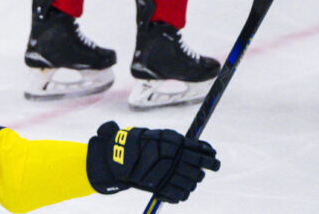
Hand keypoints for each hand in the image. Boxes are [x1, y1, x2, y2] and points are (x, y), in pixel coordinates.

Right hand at [87, 121, 218, 202]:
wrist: (117, 157)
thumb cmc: (139, 143)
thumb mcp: (160, 136)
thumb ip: (182, 142)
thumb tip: (206, 148)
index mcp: (176, 144)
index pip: (203, 153)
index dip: (211, 159)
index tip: (214, 161)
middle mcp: (175, 160)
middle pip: (199, 171)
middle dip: (199, 172)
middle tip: (196, 171)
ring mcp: (169, 175)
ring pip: (191, 184)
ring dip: (189, 182)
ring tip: (182, 179)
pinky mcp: (162, 188)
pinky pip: (181, 195)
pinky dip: (180, 193)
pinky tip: (176, 188)